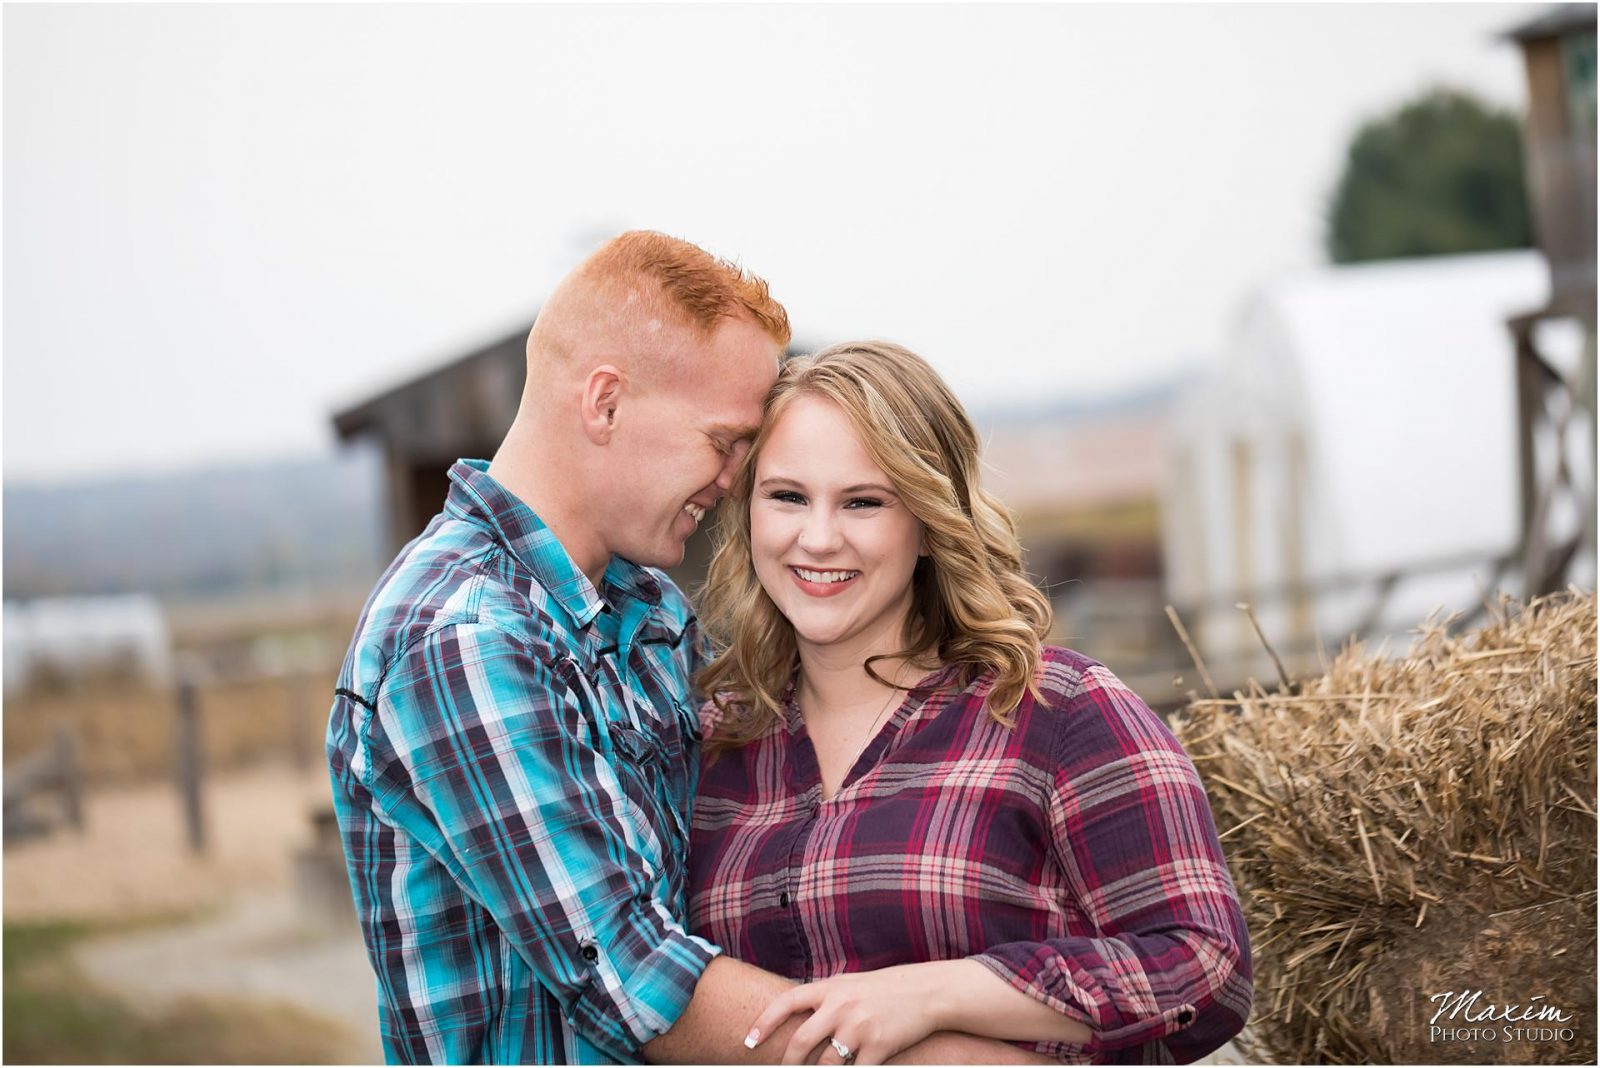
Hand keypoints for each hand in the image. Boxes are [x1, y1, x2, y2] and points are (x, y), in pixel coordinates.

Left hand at [744, 962, 963, 1065]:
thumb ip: (823, 996)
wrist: (927, 991)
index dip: (764, 1022)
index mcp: (830, 988)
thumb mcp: (850, 983)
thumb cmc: (885, 988)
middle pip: (801, 1041)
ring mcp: (860, 1027)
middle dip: (787, 1063)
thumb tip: (795, 1010)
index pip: (787, 1003)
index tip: (748, 1041)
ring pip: (826, 1064)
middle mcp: (841, 1006)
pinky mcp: (879, 1046)